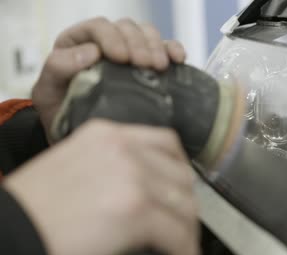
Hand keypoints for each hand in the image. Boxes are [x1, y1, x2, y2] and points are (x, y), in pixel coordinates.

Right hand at [4, 120, 199, 254]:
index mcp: (106, 136)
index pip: (165, 142)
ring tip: (181, 242)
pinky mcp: (135, 212)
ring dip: (186, 228)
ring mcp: (132, 179)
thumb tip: (142, 184)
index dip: (179, 169)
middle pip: (180, 175)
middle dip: (184, 201)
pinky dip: (184, 249)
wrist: (10, 233)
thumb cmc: (31, 208)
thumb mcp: (71, 165)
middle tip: (180, 220)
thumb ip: (108, 165)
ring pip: (184, 205)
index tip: (180, 186)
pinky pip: (177, 234)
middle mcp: (123, 150)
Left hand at [32, 17, 185, 141]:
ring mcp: (130, 53)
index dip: (112, 38)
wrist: (77, 134)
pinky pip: (165, 48)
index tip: (121, 58)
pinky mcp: (148, 66)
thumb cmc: (61, 111)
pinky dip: (173, 50)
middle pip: (127, 28)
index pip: (98, 27)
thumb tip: (91, 52)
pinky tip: (178, 60)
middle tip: (144, 65)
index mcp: (79, 43)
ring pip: (147, 34)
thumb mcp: (47, 91)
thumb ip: (59, 68)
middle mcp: (106, 43)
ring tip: (159, 67)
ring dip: (156, 47)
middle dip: (138, 44)